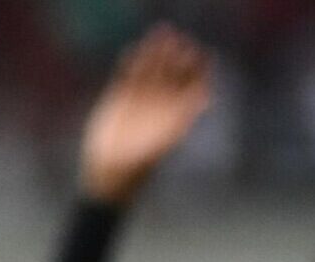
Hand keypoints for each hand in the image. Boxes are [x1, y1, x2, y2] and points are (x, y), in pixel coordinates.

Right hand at [80, 24, 211, 203]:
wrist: (110, 172)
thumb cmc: (136, 167)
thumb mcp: (157, 148)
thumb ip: (173, 128)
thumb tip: (193, 116)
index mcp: (176, 120)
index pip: (192, 91)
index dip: (199, 74)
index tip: (204, 56)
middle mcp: (162, 109)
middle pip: (173, 78)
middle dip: (178, 59)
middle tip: (182, 39)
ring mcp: (141, 103)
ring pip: (151, 73)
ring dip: (155, 56)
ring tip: (160, 35)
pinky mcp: (121, 101)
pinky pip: (128, 78)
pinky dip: (131, 66)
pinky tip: (133, 52)